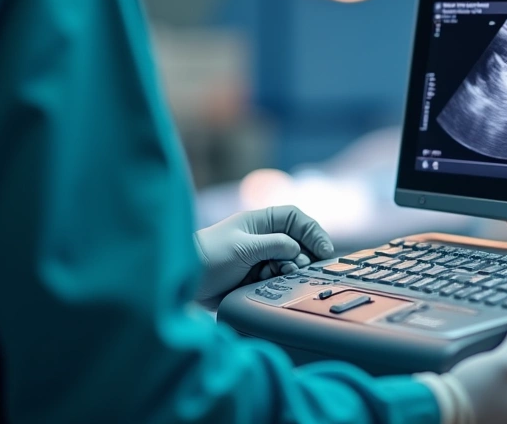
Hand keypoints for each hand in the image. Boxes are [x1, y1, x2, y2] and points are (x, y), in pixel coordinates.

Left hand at [193, 206, 333, 307]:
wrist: (183, 282)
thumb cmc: (209, 256)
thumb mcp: (244, 246)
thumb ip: (275, 245)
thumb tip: (297, 251)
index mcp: (260, 222)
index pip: (296, 219)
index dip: (313, 231)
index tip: (324, 249)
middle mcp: (263, 239)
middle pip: (298, 244)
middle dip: (303, 256)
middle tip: (301, 269)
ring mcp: (260, 259)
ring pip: (290, 264)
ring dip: (291, 272)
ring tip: (283, 277)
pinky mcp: (256, 279)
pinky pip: (278, 280)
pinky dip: (281, 284)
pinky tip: (274, 286)